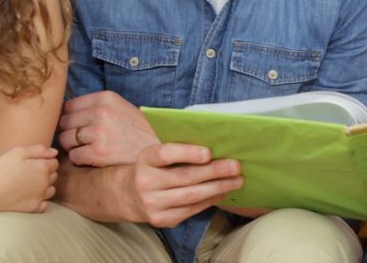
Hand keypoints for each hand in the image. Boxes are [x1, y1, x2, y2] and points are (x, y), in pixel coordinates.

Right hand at [0, 144, 58, 214]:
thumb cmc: (1, 169)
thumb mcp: (18, 152)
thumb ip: (39, 149)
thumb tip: (54, 152)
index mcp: (43, 167)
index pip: (54, 163)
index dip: (45, 161)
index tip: (33, 163)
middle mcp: (45, 182)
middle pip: (54, 176)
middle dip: (46, 173)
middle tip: (30, 173)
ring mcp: (41, 196)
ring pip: (51, 189)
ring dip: (45, 186)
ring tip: (30, 185)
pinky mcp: (34, 208)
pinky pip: (45, 204)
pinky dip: (41, 200)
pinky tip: (30, 197)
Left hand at [58, 90, 159, 165]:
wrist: (159, 149)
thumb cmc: (140, 130)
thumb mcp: (121, 108)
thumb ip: (97, 107)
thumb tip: (65, 113)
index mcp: (106, 97)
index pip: (69, 106)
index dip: (71, 118)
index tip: (79, 126)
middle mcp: (100, 112)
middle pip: (64, 123)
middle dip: (71, 132)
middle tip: (85, 140)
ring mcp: (98, 132)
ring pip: (65, 139)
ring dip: (74, 147)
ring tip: (90, 149)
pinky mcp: (97, 153)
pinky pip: (74, 156)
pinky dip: (81, 159)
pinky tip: (94, 158)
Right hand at [125, 143, 243, 227]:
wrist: (129, 195)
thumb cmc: (154, 168)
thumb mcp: (158, 155)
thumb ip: (179, 149)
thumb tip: (217, 145)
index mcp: (145, 160)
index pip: (165, 154)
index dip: (187, 153)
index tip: (208, 152)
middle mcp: (146, 182)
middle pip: (185, 177)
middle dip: (215, 171)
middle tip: (236, 166)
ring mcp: (152, 204)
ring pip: (192, 196)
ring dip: (218, 187)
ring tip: (237, 180)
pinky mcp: (161, 219)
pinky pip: (191, 210)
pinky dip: (210, 200)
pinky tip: (223, 192)